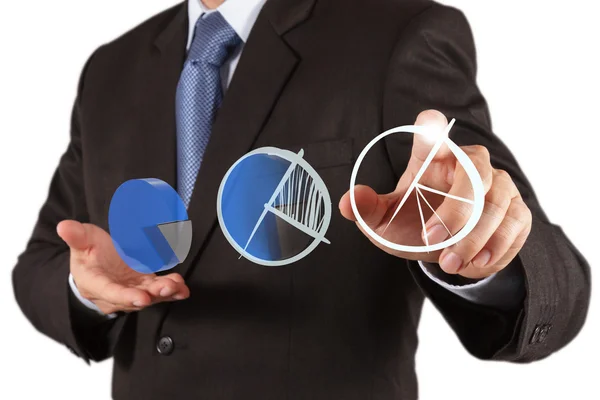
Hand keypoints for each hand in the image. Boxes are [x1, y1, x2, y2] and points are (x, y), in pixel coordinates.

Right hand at [57, 220, 189, 313]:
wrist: (98, 265)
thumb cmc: (89, 253)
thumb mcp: (81, 242)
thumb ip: (76, 236)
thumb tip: (63, 226)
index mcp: (96, 284)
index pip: (111, 292)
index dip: (126, 296)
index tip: (140, 297)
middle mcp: (115, 294)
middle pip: (133, 298)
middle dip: (150, 295)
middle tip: (166, 289)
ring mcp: (132, 291)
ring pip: (149, 296)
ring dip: (165, 293)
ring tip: (177, 286)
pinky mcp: (145, 288)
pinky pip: (160, 293)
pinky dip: (173, 292)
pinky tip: (183, 289)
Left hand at [339, 110, 531, 278]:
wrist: (444, 251)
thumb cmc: (412, 223)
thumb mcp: (385, 220)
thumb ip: (366, 209)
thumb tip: (346, 201)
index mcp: (432, 159)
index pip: (434, 133)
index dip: (432, 128)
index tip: (428, 123)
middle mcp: (469, 164)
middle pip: (474, 172)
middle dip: (455, 211)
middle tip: (430, 239)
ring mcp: (499, 185)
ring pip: (496, 203)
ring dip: (472, 238)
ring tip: (448, 262)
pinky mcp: (517, 210)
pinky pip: (515, 224)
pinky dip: (495, 247)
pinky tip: (474, 262)